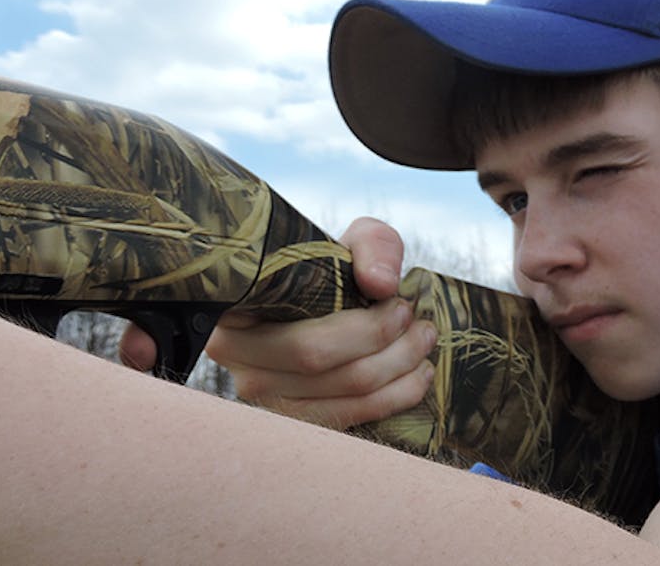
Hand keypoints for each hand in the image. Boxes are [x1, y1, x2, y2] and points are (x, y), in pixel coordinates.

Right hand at [118, 217, 437, 428]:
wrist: (324, 294)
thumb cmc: (335, 266)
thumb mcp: (355, 240)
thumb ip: (373, 246)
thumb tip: (382, 284)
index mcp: (235, 306)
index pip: (298, 326)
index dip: (361, 326)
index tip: (402, 304)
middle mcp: (234, 355)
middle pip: (316, 362)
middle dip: (386, 346)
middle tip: (422, 324)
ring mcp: (258, 395)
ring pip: (336, 395)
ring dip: (395, 373)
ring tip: (425, 345)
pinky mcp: (287, 418)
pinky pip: (344, 420)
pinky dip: (390, 400)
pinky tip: (416, 377)